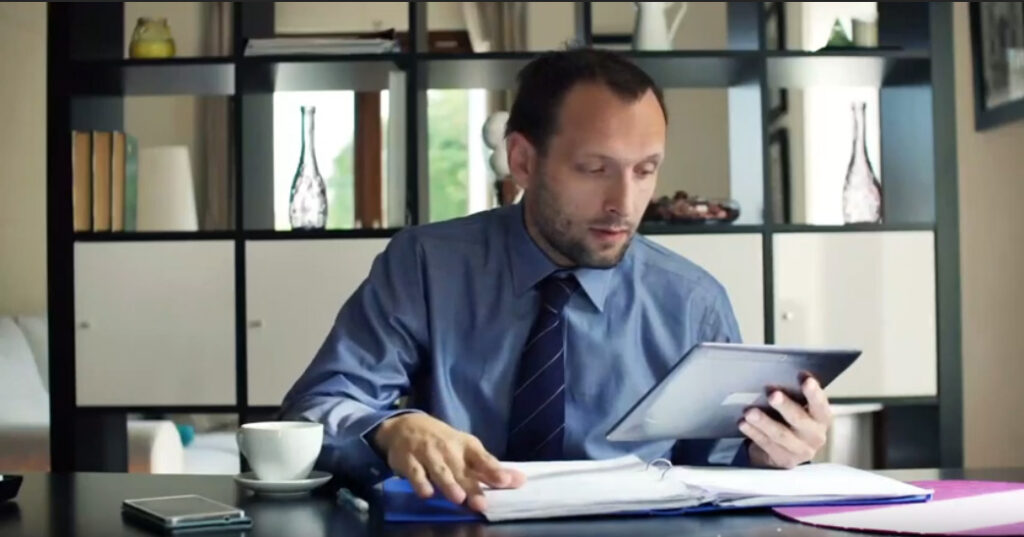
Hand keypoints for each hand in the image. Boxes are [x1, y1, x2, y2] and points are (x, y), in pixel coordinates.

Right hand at [373, 413, 524, 511]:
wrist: (407, 426)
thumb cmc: (444, 442)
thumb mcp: (467, 450)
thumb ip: (491, 468)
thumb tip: (521, 480)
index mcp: (467, 446)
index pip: (483, 458)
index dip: (494, 470)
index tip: (505, 481)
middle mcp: (449, 449)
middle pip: (462, 471)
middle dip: (472, 487)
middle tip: (481, 504)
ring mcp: (428, 454)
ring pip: (440, 471)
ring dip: (448, 484)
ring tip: (458, 498)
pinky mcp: (409, 461)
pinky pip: (415, 473)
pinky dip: (420, 482)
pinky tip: (426, 493)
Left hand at [739, 376, 831, 468]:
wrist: (787, 450)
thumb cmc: (792, 420)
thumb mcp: (798, 407)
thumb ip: (793, 394)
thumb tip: (776, 374)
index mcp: (822, 418)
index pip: (820, 404)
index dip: (814, 393)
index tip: (805, 379)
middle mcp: (816, 435)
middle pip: (799, 420)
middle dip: (785, 406)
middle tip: (772, 395)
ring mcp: (801, 450)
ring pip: (781, 434)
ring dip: (764, 422)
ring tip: (750, 412)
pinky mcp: (784, 460)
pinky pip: (767, 444)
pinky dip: (754, 433)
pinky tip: (743, 424)